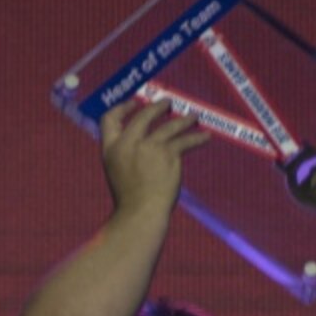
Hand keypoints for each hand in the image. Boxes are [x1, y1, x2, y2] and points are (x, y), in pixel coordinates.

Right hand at [100, 100, 209, 218]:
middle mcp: (129, 142)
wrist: (141, 212)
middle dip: (157, 107)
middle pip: (144, 116)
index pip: (110, 119)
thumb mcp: (116, 171)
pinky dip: (198, 138)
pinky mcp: (169, 153)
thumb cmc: (129, 198)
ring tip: (193, 117)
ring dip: (184, 120)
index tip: (134, 103)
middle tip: (168, 104)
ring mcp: (150, 146)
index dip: (123, 108)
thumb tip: (139, 141)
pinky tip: (206, 137)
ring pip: (170, 126)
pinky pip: (186, 141)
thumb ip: (124, 153)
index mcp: (111, 148)